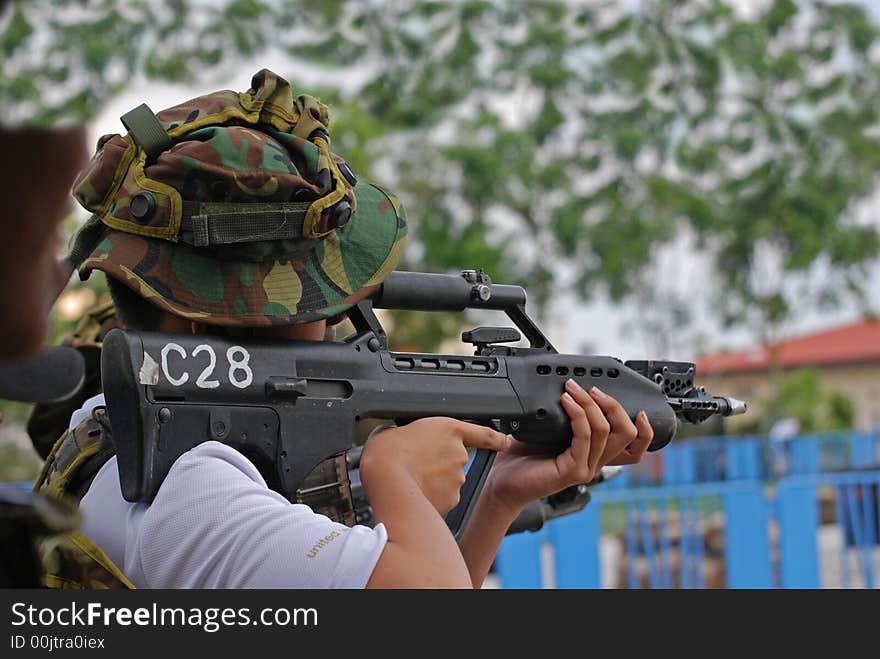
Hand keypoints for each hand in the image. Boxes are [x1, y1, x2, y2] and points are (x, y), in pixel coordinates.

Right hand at [360, 417, 510, 515]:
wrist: (387, 482)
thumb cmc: (386, 453)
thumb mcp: (392, 430)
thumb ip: (407, 434)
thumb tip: (401, 441)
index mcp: (448, 429)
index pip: (484, 433)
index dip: (497, 438)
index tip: (505, 441)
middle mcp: (459, 453)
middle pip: (454, 459)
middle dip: (439, 464)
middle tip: (415, 465)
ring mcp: (457, 478)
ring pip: (449, 481)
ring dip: (434, 481)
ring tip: (410, 479)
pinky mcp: (451, 499)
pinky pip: (443, 498)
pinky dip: (431, 498)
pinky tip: (413, 494)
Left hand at [483, 378, 653, 514]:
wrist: (503, 481)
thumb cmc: (523, 456)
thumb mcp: (551, 430)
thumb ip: (568, 416)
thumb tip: (573, 389)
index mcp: (595, 454)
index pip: (634, 448)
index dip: (645, 430)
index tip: (640, 409)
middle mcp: (595, 463)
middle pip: (627, 435)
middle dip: (614, 406)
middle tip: (593, 389)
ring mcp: (585, 468)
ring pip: (606, 431)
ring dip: (590, 404)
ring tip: (573, 390)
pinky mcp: (572, 470)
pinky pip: (585, 436)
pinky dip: (578, 415)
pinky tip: (566, 403)